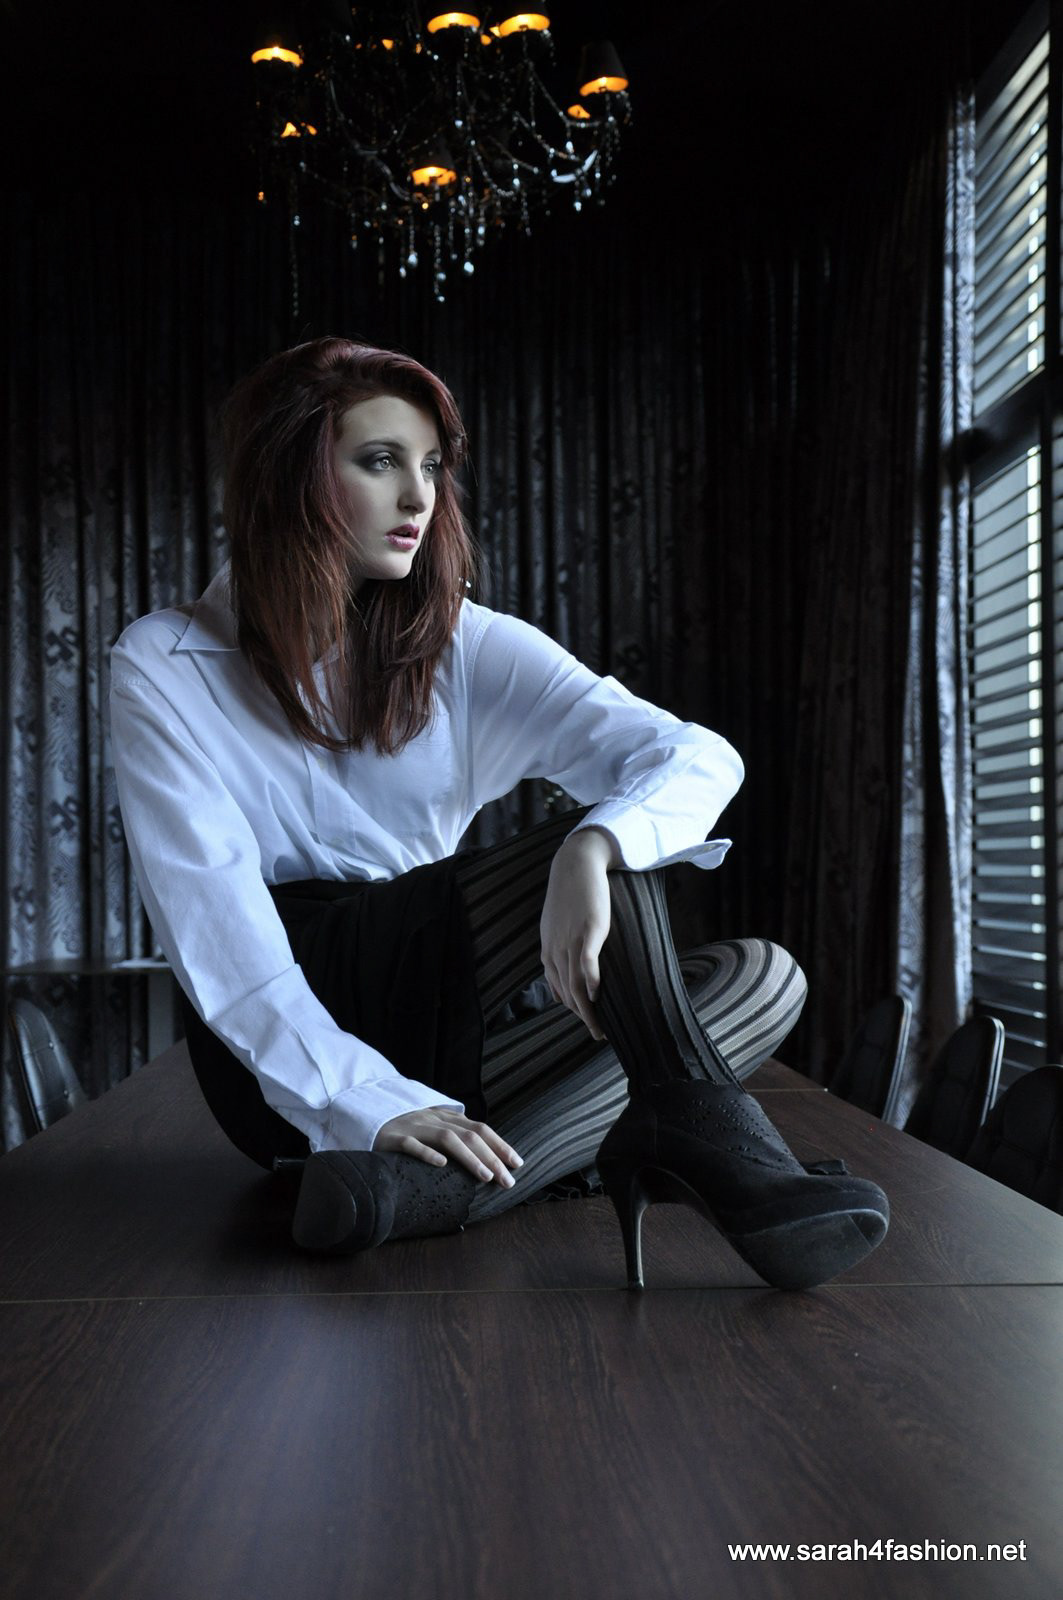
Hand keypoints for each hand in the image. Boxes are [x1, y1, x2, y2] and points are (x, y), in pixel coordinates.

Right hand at [373, 1106, 522, 1186]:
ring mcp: (413, 1126)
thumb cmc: (406, 1132)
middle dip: (493, 1157)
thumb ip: (455, 1138)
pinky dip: (428, 1154)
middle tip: (508, 1180)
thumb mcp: (433, 1130)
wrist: (366, 1118)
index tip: (517, 1164)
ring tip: (486, 1176)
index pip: (479, 1128)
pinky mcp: (392, 1137)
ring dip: (470, 1158)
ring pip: (447, 1138)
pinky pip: (411, 1145)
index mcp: (445, 1117)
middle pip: (469, 1135)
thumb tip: (487, 1159)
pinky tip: (442, 1166)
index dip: (500, 1145)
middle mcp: (433, 1118)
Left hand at [539, 826, 617, 1041]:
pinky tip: (597, 993)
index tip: (588, 1022)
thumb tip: (566, 974)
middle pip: (567, 992)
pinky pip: (586, 961)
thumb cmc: (570, 895)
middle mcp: (556, 949)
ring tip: (600, 1027)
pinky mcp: (588, 929)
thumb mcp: (557, 925)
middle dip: (582, 1017)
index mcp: (549, 950)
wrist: (575, 864)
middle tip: (598, 1034)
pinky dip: (591, 980)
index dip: (572, 1009)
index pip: (558, 989)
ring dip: (588, 1009)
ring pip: (575, 983)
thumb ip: (558, 949)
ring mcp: (571, 940)